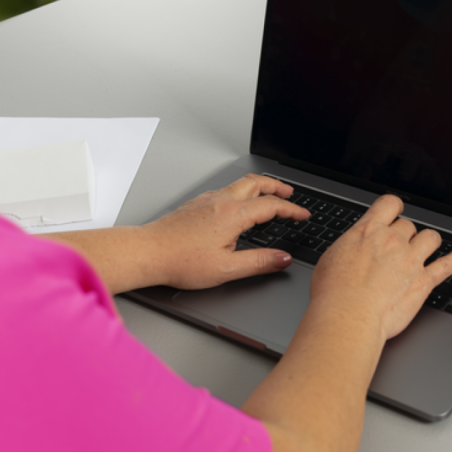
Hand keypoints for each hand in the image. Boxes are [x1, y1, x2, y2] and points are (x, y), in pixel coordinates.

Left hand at [143, 174, 310, 289]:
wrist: (148, 252)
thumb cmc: (180, 261)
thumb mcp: (226, 269)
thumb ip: (259, 262)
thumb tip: (282, 259)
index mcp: (232, 215)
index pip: (271, 206)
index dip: (292, 209)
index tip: (303, 214)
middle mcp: (220, 201)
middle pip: (256, 183)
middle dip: (277, 186)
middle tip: (290, 193)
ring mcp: (206, 200)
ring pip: (239, 184)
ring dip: (259, 186)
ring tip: (268, 194)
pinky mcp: (196, 204)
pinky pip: (225, 190)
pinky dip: (241, 192)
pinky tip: (238, 205)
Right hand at [310, 194, 451, 340]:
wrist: (348, 317)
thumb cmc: (333, 294)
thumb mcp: (331, 258)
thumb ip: (349, 247)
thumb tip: (351, 248)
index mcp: (368, 231)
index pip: (389, 204)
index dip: (394, 207)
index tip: (394, 213)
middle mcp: (392, 241)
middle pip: (409, 225)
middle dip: (405, 234)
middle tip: (397, 247)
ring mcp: (411, 260)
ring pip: (431, 237)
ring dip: (428, 241)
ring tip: (424, 248)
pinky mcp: (423, 282)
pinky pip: (447, 266)